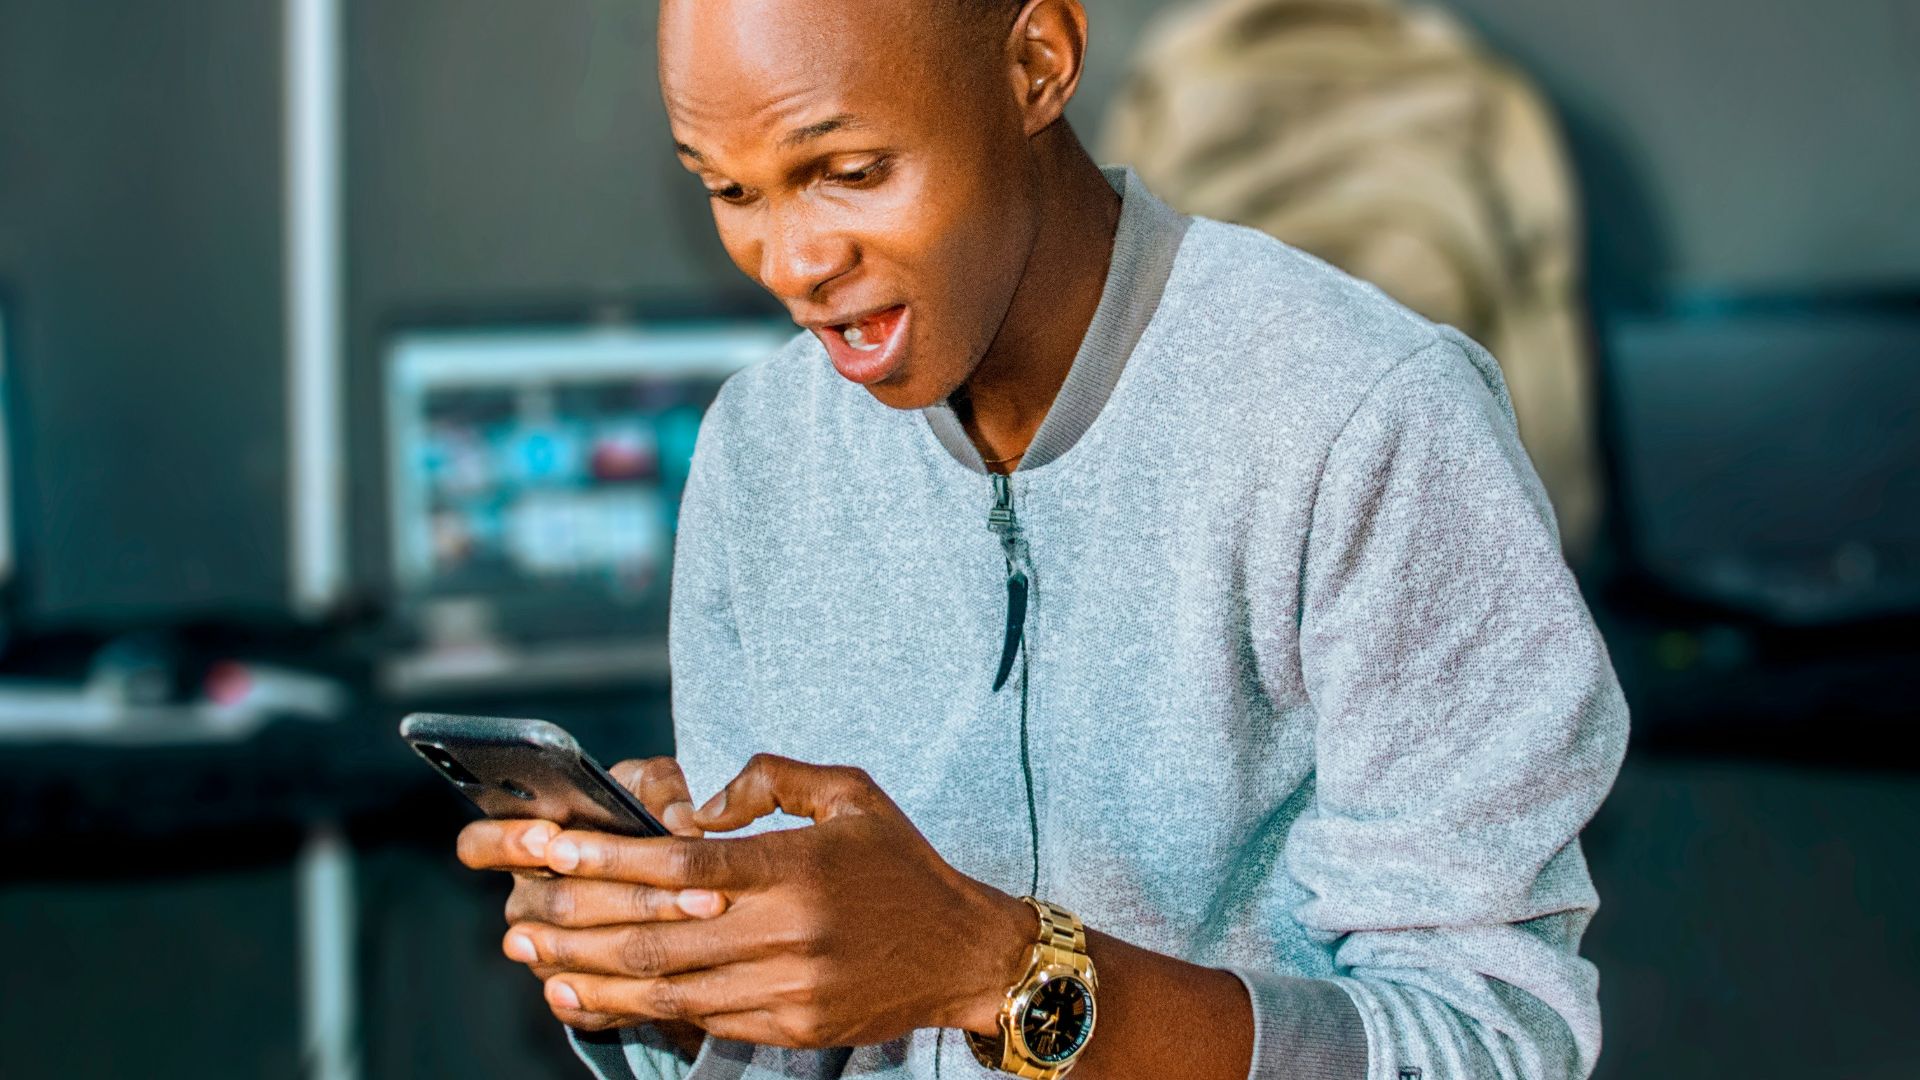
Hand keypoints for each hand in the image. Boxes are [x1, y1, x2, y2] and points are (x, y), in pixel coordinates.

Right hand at [455, 756, 721, 1054]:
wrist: (670, 887)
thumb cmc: (644, 821)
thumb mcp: (650, 787)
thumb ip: (659, 786)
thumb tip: (678, 822)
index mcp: (526, 843)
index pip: (479, 845)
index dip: (506, 842)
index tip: (549, 836)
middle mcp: (527, 898)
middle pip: (553, 902)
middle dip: (626, 891)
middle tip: (687, 881)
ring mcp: (542, 950)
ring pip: (575, 950)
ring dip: (643, 932)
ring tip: (702, 910)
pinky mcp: (568, 993)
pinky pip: (585, 1000)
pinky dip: (629, 987)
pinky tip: (671, 974)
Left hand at [510, 753, 1035, 1048]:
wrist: (966, 954)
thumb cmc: (901, 865)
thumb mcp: (851, 794)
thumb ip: (772, 779)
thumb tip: (701, 804)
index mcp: (798, 868)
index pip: (682, 867)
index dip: (608, 860)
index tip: (551, 849)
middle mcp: (789, 932)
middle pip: (656, 934)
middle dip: (576, 924)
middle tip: (518, 913)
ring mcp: (787, 987)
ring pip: (666, 987)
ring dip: (589, 974)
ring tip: (533, 958)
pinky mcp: (790, 1026)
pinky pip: (696, 1021)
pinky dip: (634, 1010)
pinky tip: (589, 997)